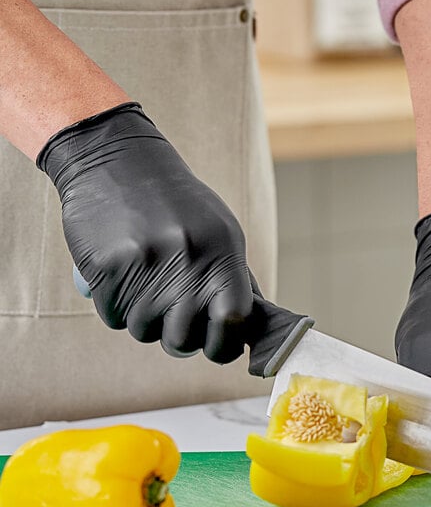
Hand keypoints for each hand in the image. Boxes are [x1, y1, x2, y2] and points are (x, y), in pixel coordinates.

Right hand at [37, 102, 252, 362]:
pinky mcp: (106, 269)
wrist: (117, 160)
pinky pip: (113, 318)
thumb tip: (248, 328)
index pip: (233, 323)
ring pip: (144, 332)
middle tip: (173, 312)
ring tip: (145, 278)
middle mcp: (186, 261)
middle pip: (182, 341)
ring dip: (145, 317)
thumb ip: (236, 280)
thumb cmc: (177, 204)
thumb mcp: (220, 232)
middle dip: (178, 337)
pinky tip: (122, 272)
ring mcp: (144, 265)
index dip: (226, 345)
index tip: (218, 344)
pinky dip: (117, 305)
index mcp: (222, 253)